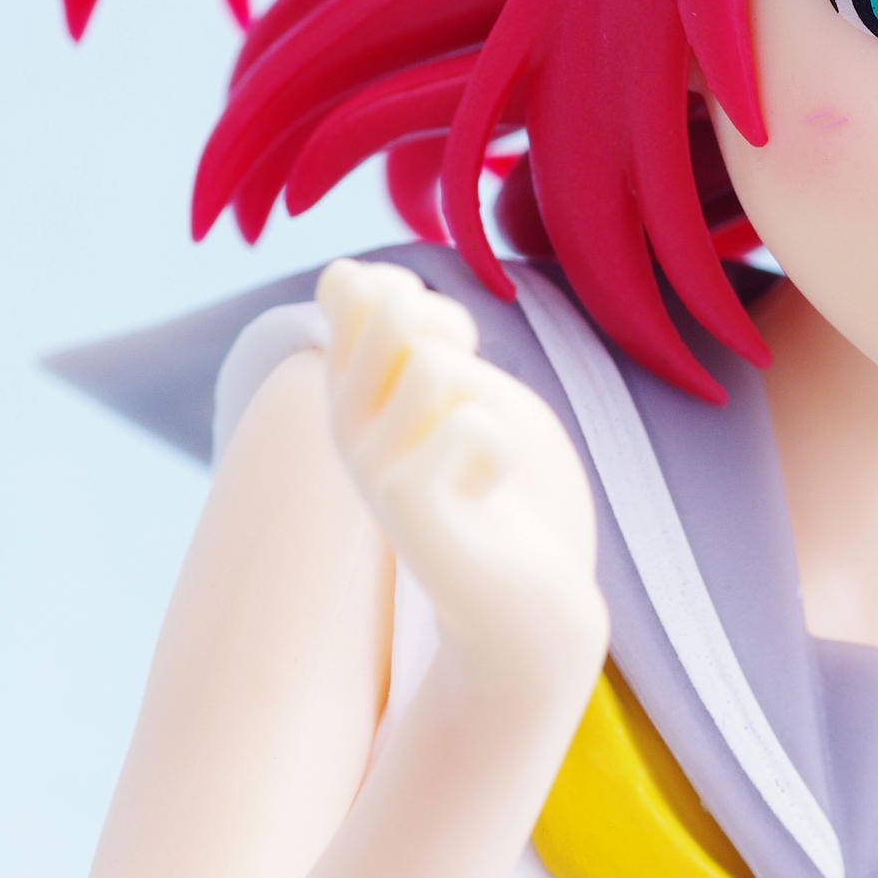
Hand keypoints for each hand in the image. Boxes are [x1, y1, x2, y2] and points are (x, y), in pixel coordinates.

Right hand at [315, 260, 606, 713]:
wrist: (532, 605)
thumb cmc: (507, 493)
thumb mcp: (462, 388)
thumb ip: (412, 331)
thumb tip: (346, 272)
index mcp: (354, 390)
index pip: (358, 285)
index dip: (424, 302)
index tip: (455, 360)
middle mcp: (345, 426)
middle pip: (390, 308)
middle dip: (454, 337)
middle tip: (474, 405)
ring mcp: (368, 468)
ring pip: (433, 366)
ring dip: (485, 404)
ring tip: (483, 462)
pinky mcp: (403, 509)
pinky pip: (470, 426)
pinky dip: (501, 452)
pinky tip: (488, 495)